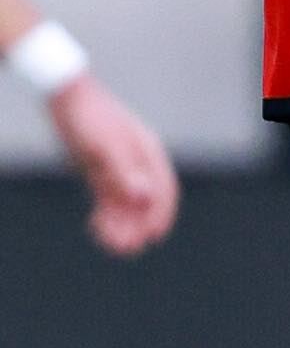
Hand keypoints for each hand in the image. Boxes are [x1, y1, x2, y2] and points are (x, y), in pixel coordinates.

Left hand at [49, 74, 178, 256]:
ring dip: (121, 226)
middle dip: (137, 227)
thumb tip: (145, 197)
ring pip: (126, 207)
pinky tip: (95, 226)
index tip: (153, 237)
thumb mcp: (106, 146)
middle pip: (145, 204)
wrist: (66, 99)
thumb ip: (125, 172)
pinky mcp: (101, 175)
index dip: (162, 215)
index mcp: (149, 154)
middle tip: (125, 248)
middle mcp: (138, 165)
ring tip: (108, 243)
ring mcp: (120, 170)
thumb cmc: (91, 118)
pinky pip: (108, 202)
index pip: (164, 190)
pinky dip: (106, 217)